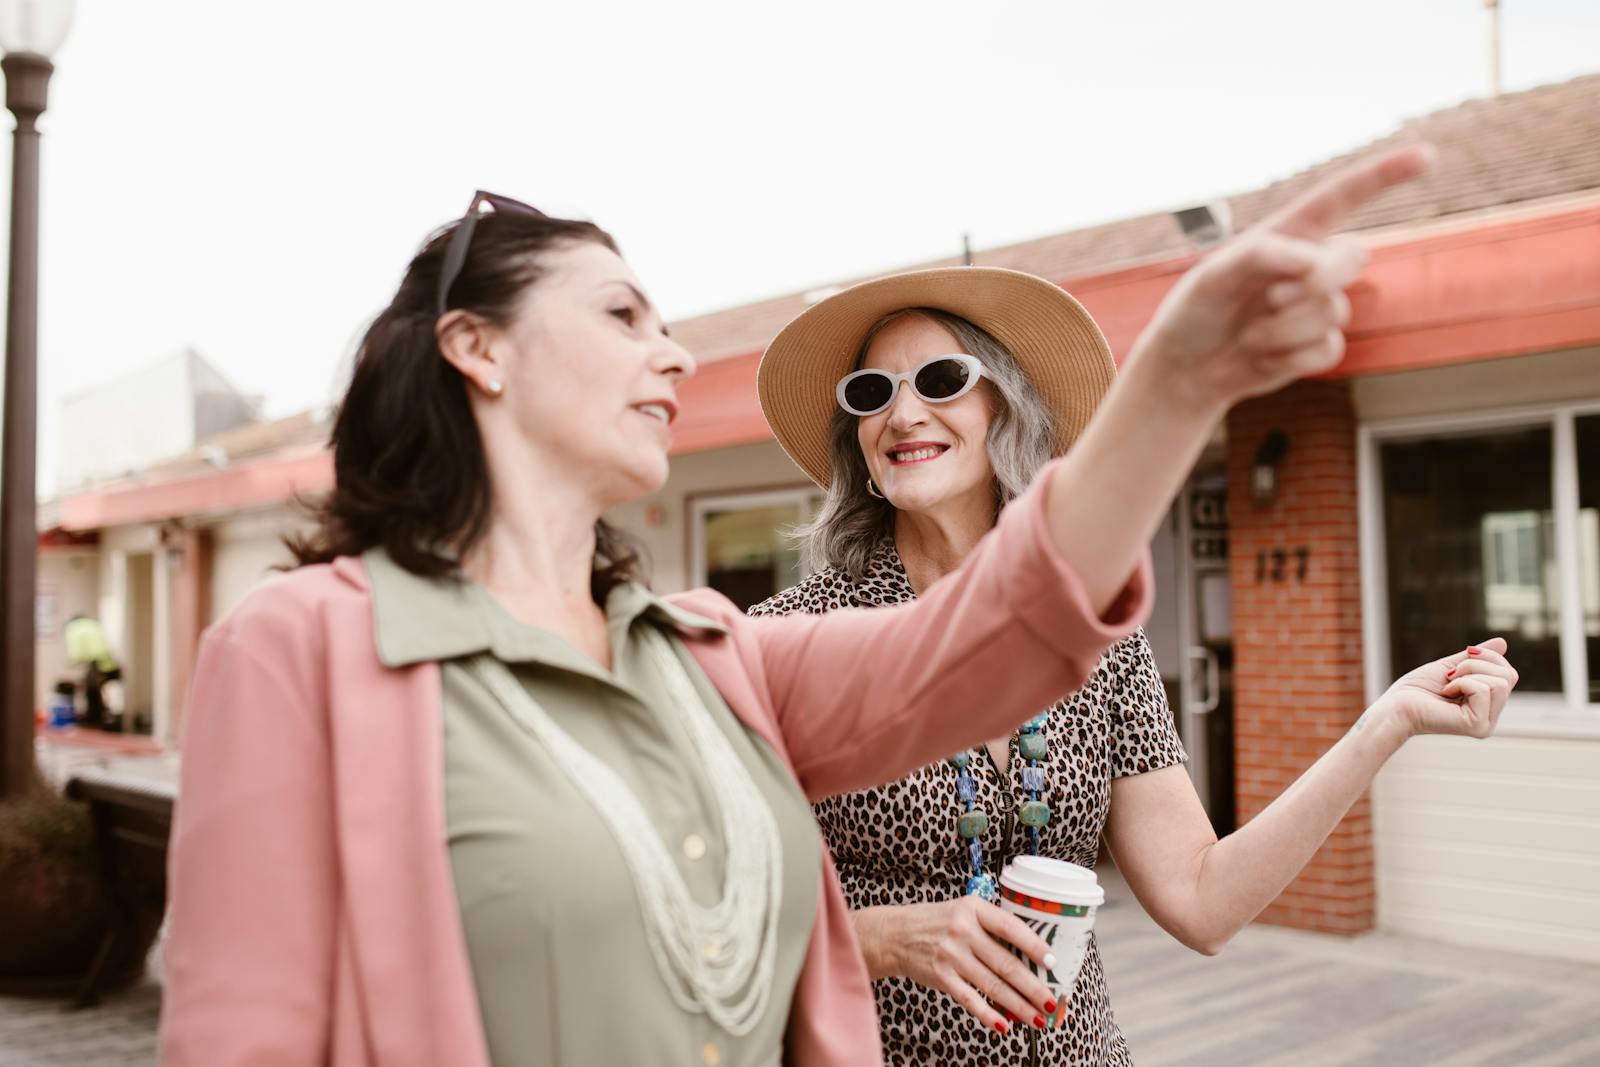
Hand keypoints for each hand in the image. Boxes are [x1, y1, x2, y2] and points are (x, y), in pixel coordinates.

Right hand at [856, 897, 1058, 1032]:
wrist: (895, 934)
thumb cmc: (937, 923)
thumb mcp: (964, 912)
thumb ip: (992, 928)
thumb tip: (1032, 957)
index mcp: (973, 908)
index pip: (1010, 926)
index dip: (1034, 945)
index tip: (1053, 962)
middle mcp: (963, 931)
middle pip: (1006, 963)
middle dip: (1033, 987)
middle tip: (1052, 1002)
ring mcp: (951, 955)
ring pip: (993, 986)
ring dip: (1019, 1006)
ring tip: (1038, 1019)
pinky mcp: (941, 977)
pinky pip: (970, 999)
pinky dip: (988, 1014)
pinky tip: (1004, 1025)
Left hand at [1128, 146, 1432, 411]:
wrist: (1187, 369)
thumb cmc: (1195, 312)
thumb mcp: (1211, 276)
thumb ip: (1258, 256)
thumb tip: (1311, 259)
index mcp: (1289, 235)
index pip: (1342, 197)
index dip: (1383, 175)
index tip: (1424, 155)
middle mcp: (1311, 266)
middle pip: (1354, 257)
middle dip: (1318, 280)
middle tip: (1271, 299)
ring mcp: (1319, 306)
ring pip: (1333, 312)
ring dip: (1283, 330)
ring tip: (1246, 335)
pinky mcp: (1320, 345)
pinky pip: (1328, 350)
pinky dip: (1287, 359)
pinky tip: (1259, 357)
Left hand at [1370, 637, 1518, 739]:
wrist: (1393, 707)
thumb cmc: (1415, 690)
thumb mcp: (1451, 667)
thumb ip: (1477, 658)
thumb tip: (1503, 642)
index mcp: (1487, 707)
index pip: (1509, 674)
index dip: (1487, 658)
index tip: (1458, 662)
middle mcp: (1490, 719)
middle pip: (1509, 676)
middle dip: (1476, 664)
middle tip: (1450, 675)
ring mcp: (1485, 724)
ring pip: (1500, 682)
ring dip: (1468, 672)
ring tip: (1447, 684)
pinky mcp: (1477, 726)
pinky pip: (1483, 689)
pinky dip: (1461, 682)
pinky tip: (1445, 693)